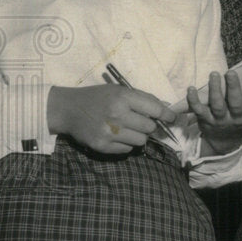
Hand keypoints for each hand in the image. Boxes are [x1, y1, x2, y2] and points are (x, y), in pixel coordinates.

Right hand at [47, 84, 175, 154]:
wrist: (68, 109)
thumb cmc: (97, 97)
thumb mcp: (119, 90)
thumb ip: (143, 98)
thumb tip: (166, 107)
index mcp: (123, 98)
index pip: (155, 109)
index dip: (167, 115)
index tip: (172, 118)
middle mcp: (117, 115)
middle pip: (150, 128)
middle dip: (149, 125)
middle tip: (140, 121)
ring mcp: (109, 132)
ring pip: (141, 141)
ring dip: (138, 136)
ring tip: (127, 128)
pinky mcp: (102, 146)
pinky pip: (127, 149)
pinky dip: (126, 144)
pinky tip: (116, 135)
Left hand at [189, 69, 241, 155]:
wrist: (225, 141)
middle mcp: (238, 118)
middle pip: (236, 104)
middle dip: (233, 88)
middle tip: (231, 72)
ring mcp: (221, 120)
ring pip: (217, 106)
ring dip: (215, 90)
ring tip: (214, 74)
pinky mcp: (205, 120)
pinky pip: (199, 110)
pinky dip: (193, 100)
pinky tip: (191, 88)